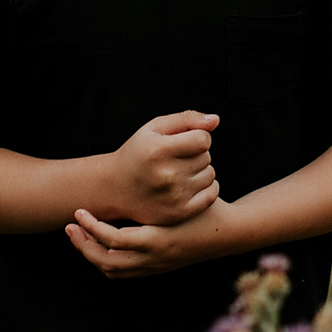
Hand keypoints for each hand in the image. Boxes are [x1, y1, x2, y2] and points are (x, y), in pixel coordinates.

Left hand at [65, 203, 233, 278]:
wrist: (227, 233)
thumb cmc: (205, 207)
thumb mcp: (180, 198)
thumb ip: (154, 196)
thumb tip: (121, 184)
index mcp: (157, 240)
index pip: (112, 240)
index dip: (91, 227)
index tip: (79, 212)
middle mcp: (154, 259)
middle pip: (105, 262)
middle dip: (83, 245)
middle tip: (70, 227)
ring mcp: (155, 267)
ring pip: (112, 270)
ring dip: (92, 255)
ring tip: (80, 235)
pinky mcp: (157, 269)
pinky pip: (124, 272)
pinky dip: (107, 261)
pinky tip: (101, 244)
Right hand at [105, 110, 219, 225]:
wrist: (115, 187)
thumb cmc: (138, 153)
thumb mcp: (154, 128)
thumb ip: (186, 119)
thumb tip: (215, 120)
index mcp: (159, 150)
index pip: (203, 139)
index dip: (197, 137)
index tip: (183, 141)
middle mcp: (167, 174)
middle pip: (206, 157)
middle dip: (196, 154)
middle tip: (176, 158)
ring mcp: (174, 196)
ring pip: (210, 175)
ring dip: (200, 171)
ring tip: (179, 171)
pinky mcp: (180, 213)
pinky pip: (211, 195)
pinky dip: (207, 187)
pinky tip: (190, 184)